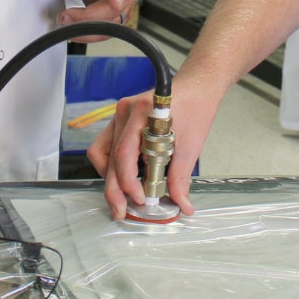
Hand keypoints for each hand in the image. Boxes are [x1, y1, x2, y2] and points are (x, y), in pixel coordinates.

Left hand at [43, 0, 137, 40]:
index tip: (114, 3)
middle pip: (118, 8)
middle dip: (91, 16)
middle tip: (66, 16)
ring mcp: (123, 1)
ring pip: (113, 23)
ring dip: (88, 28)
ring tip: (65, 19)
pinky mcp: (114, 13)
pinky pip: (106, 29)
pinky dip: (89, 32)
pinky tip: (72, 26)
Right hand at [87, 82, 214, 219]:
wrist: (197, 87)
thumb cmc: (196, 108)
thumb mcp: (192, 145)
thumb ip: (181, 177)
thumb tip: (181, 204)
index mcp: (143, 112)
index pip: (124, 154)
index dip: (128, 182)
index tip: (141, 199)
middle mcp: (125, 111)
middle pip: (108, 156)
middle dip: (114, 188)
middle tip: (122, 210)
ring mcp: (121, 115)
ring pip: (101, 152)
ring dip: (109, 176)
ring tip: (123, 197)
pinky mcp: (122, 120)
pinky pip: (108, 146)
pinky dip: (114, 165)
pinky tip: (127, 178)